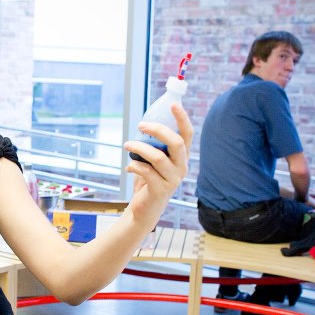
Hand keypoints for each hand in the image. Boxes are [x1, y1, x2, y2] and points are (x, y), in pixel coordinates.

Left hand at [124, 103, 192, 226]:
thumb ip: (154, 146)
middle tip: (140, 125)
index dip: (182, 118)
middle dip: (158, 130)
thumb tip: (144, 124)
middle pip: (176, 142)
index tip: (173, 104)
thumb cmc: (148, 180)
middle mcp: (182, 167)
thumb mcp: (153, 161)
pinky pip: (146, 171)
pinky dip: (134, 166)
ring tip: (126, 145)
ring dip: (139, 147)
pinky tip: (129, 167)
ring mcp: (173, 179)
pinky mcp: (161, 190)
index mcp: (182, 157)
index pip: (188, 134)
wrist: (144, 209)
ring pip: (157, 157)